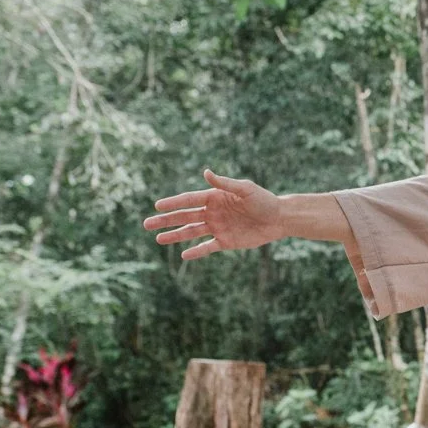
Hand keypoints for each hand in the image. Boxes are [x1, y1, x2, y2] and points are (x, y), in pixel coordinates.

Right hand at [143, 170, 281, 259]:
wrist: (280, 219)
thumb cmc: (264, 200)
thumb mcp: (245, 189)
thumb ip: (225, 183)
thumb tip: (205, 173)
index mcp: (215, 198)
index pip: (189, 200)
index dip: (173, 203)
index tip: (157, 206)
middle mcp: (213, 213)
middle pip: (185, 217)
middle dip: (166, 220)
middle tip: (147, 224)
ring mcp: (218, 228)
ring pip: (191, 233)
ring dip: (175, 236)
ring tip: (158, 239)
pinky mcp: (226, 242)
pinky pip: (207, 247)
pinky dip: (196, 252)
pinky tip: (183, 255)